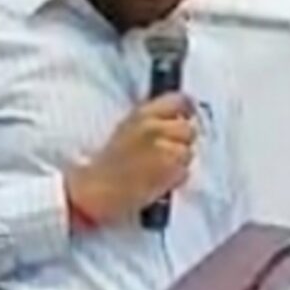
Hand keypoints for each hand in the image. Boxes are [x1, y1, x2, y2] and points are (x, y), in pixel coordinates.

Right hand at [65, 97, 196, 227]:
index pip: (179, 101)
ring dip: (181, 161)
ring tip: (162, 168)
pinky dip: (178, 177)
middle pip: (189, 129)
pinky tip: (161, 180)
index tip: (188, 116)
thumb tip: (180, 116)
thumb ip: (154, 119)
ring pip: (189, 152)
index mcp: (143, 113)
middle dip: (183, 140)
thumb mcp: (129, 127)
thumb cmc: (111, 161)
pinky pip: (185, 171)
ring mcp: (165, 149)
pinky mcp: (171, 171)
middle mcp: (155, 127)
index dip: (187, 109)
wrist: (100, 188)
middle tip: (169, 151)